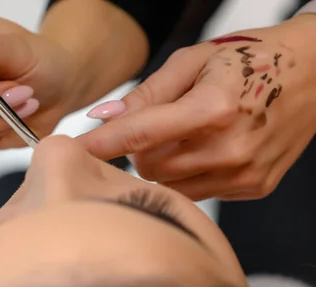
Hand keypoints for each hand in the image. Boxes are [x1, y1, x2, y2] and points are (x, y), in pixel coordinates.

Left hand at [79, 16, 315, 200]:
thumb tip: (102, 119)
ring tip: (189, 133)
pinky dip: (188, 173)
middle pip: (148, 166)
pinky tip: (209, 149)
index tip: (69, 154)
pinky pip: (195, 191)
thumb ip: (145, 94)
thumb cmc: (253, 58)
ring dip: (163, 162)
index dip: (99, 146)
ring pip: (168, 183)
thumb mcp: (194, 60)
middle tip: (161, 122)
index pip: (138, 136)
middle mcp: (229, 148)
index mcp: (213, 108)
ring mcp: (243, 174)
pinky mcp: (252, 188)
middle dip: (140, 148)